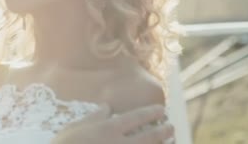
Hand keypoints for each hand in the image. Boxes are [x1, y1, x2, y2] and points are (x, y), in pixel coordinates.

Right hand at [51, 104, 173, 143]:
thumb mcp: (75, 127)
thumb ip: (94, 117)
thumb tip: (107, 107)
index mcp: (109, 129)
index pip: (136, 118)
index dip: (151, 113)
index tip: (161, 110)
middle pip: (149, 137)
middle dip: (163, 132)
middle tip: (171, 127)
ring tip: (170, 141)